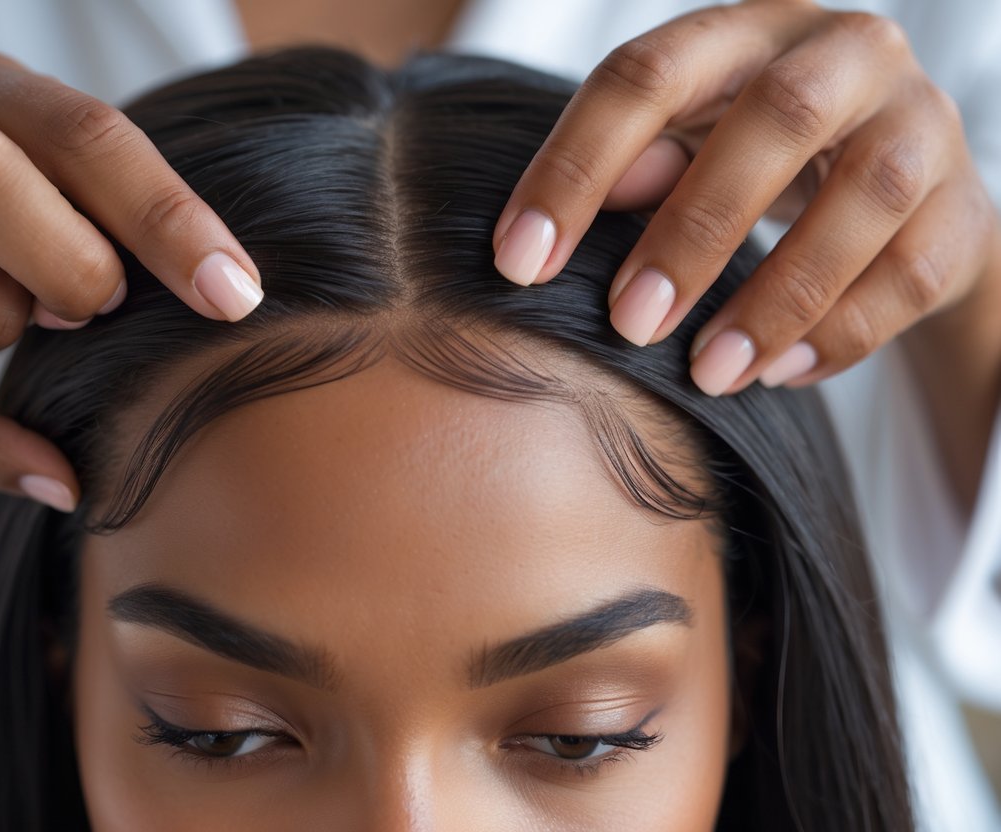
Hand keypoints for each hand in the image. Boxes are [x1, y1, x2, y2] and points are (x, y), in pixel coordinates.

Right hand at [0, 49, 263, 510]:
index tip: (233, 295)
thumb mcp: (68, 186)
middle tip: (100, 306)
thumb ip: (125, 212)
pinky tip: (52, 479)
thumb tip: (229, 290)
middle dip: (67, 261)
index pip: (79, 132)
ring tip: (27, 323)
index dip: (164, 217)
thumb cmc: (18, 211)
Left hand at [493, 0, 996, 396]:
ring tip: (708, 371)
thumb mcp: (685, 149)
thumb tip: (551, 228)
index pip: (647, 75)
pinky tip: (775, 373)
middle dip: (693, 231)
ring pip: (863, 198)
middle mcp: (844, 53)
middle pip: (773, 119)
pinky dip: (840, 332)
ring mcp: (920, 123)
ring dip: (777, 296)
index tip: (517, 261)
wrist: (895, 184)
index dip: (575, 168)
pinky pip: (912, 273)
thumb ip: (629, 172)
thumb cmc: (754, 161)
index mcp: (746, 31)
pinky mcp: (965, 207)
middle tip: (629, 323)